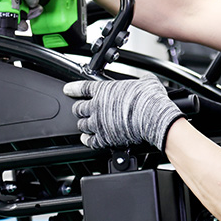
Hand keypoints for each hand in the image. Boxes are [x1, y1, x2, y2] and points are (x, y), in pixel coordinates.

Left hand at [64, 74, 183, 149]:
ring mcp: (99, 123)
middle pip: (78, 108)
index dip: (73, 89)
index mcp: (104, 90)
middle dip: (78, 109)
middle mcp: (97, 106)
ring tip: (85, 124)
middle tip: (80, 109)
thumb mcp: (146, 82)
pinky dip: (87, 140)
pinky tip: (87, 139)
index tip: (68, 90)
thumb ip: (141, 80)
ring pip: (81, 125)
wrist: (153, 118)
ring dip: (83, 124)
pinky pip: (90, 141)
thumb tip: (146, 79)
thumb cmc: (149, 100)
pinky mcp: (104, 138)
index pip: (82, 87)